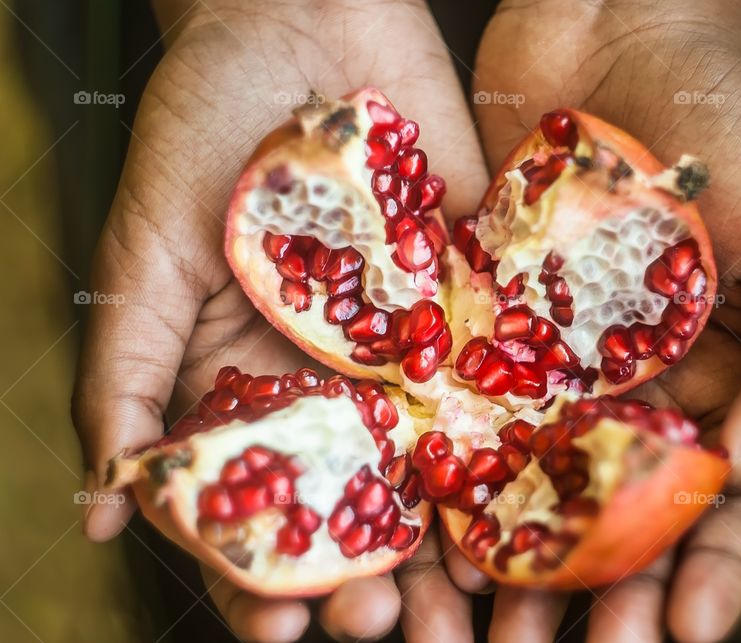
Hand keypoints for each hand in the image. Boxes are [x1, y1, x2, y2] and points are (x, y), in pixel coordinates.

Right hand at [72, 1, 485, 639]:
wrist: (302, 23)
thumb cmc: (206, 127)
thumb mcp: (144, 254)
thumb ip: (125, 376)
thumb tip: (99, 507)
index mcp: (255, 385)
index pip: (259, 505)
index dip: (260, 576)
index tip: (274, 630)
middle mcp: (340, 381)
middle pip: (357, 504)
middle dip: (369, 576)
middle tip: (384, 629)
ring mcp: (414, 345)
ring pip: (437, 465)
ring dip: (450, 540)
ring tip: (467, 606)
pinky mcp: (476, 298)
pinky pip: (503, 378)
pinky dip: (516, 441)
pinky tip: (527, 496)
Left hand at [455, 0, 740, 639]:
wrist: (620, 30)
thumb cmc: (733, 125)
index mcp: (714, 382)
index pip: (718, 503)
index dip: (707, 572)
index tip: (686, 631)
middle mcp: (625, 387)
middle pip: (611, 515)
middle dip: (597, 589)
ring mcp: (546, 359)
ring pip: (526, 482)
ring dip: (511, 558)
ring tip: (488, 627)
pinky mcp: (474, 320)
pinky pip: (456, 406)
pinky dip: (444, 471)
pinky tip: (429, 528)